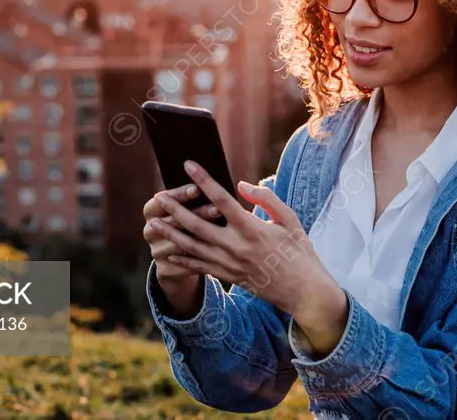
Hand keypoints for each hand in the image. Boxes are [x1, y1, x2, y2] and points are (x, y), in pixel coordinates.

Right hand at [143, 183, 224, 280]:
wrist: (174, 258)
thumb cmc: (186, 222)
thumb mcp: (185, 207)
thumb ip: (193, 195)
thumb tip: (223, 184)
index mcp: (151, 211)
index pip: (160, 201)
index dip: (178, 195)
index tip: (197, 188)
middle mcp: (149, 231)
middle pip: (172, 221)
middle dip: (197, 214)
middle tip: (217, 209)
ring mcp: (156, 252)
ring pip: (180, 244)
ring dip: (202, 238)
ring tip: (222, 232)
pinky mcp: (165, 270)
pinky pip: (185, 264)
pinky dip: (202, 260)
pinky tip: (219, 255)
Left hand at [151, 159, 343, 323]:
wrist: (303, 291)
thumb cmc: (298, 251)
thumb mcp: (289, 219)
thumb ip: (266, 199)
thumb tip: (241, 185)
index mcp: (252, 228)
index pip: (221, 199)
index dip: (203, 180)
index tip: (188, 165)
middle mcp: (236, 246)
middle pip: (197, 224)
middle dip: (175, 208)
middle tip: (158, 195)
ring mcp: (230, 264)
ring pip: (192, 246)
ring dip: (171, 233)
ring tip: (153, 222)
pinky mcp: (228, 276)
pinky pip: (199, 267)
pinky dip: (181, 259)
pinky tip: (167, 252)